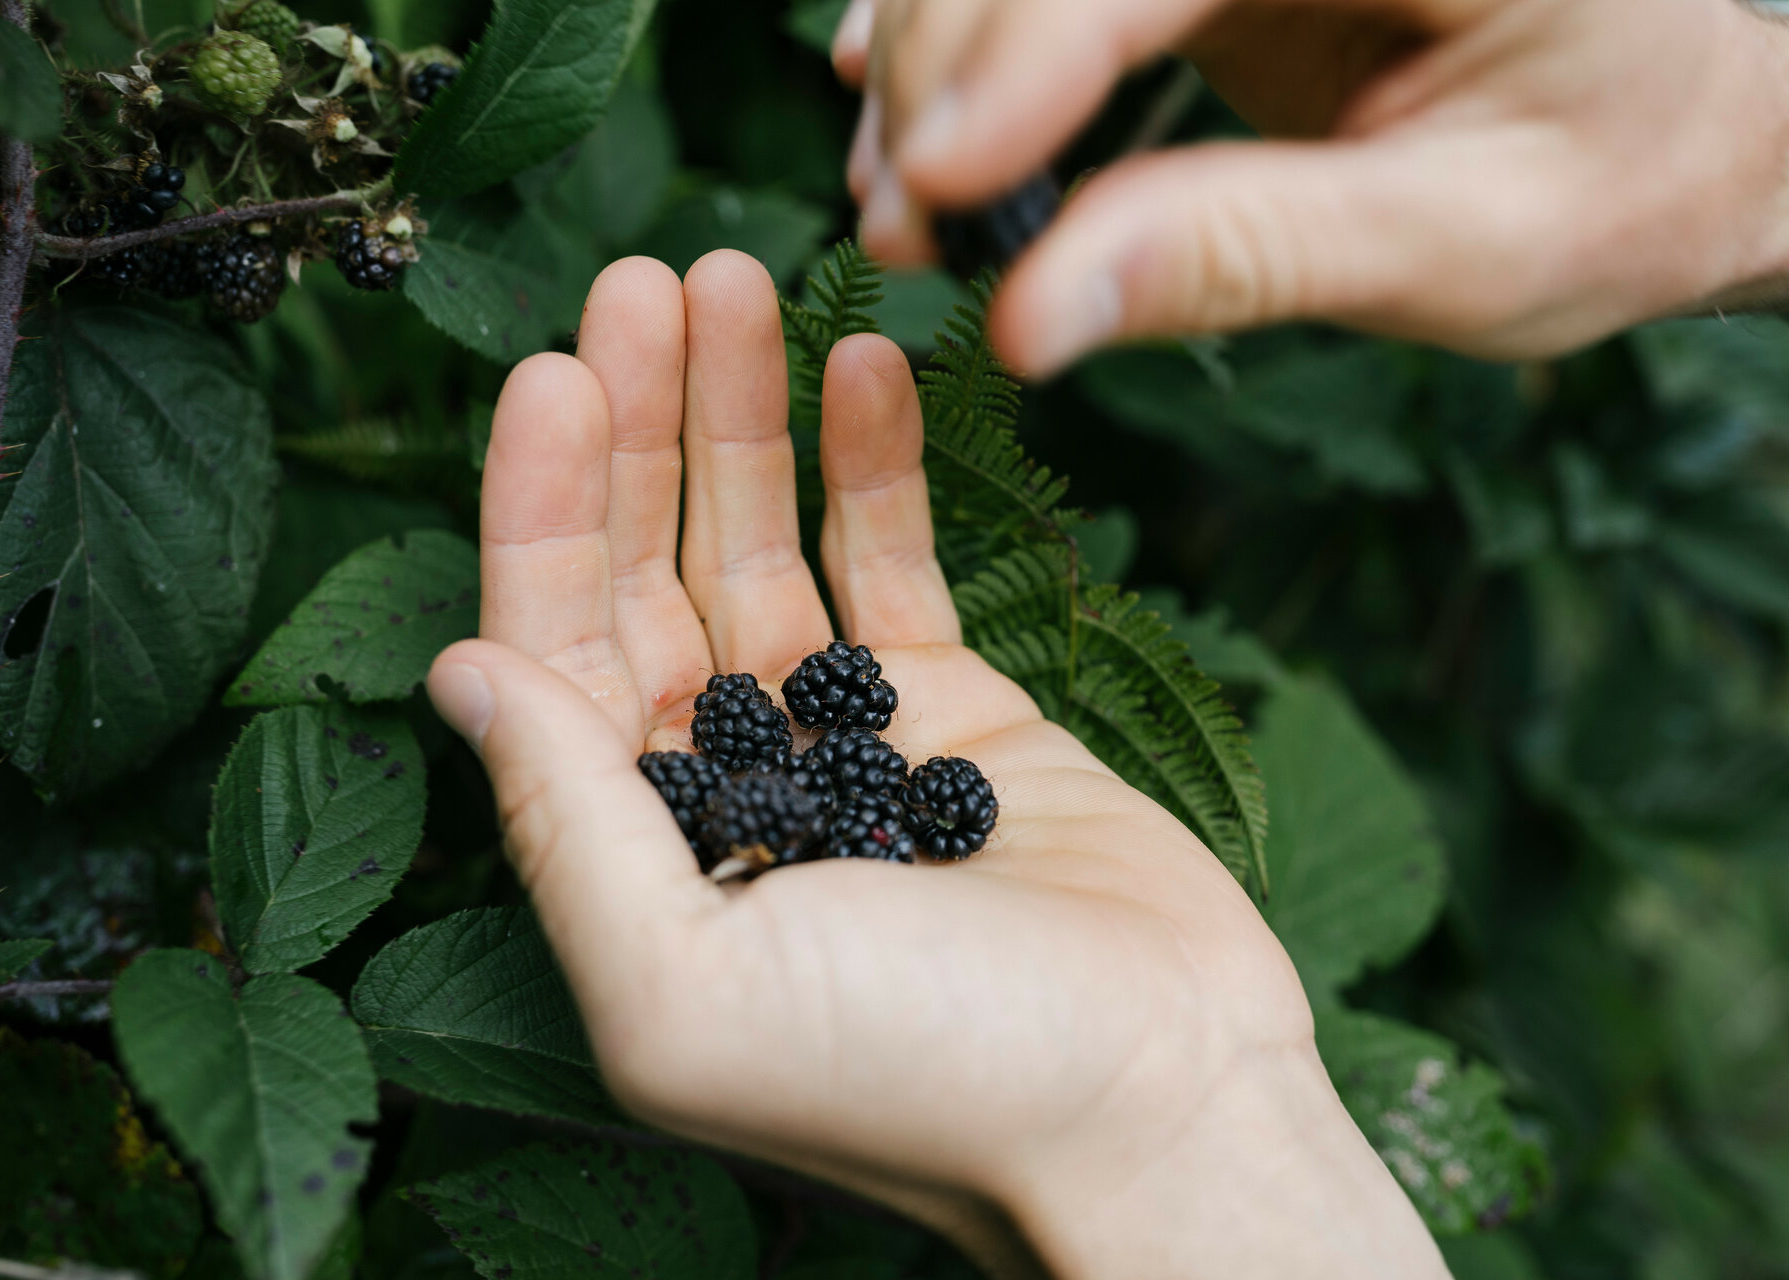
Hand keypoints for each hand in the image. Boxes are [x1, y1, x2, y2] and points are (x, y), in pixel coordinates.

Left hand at [427, 250, 1445, 1278]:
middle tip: (644, 283)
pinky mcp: (953, 713)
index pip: (548, 643)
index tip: (551, 373)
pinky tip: (858, 364)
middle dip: (636, 425)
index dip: (538, 506)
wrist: (1159, 1104)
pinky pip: (890, 563)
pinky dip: (872, 466)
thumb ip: (560, 827)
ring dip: (741, 416)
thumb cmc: (923, 1087)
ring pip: (761, 546)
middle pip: (645, 570)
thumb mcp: (686, 986)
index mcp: (631, 856)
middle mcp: (719, 787)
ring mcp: (838, 740)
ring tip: (735, 283)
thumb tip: (460, 670)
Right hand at [837, 0, 1788, 373]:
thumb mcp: (1457, 246)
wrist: (1664, 142)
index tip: (933, 193)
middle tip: (906, 227)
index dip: (1024, 60)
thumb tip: (1026, 313)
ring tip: (903, 203)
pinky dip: (968, 39)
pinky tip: (911, 106)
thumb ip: (1246, 253)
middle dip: (951, 67)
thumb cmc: (1604, 190)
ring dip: (935, 58)